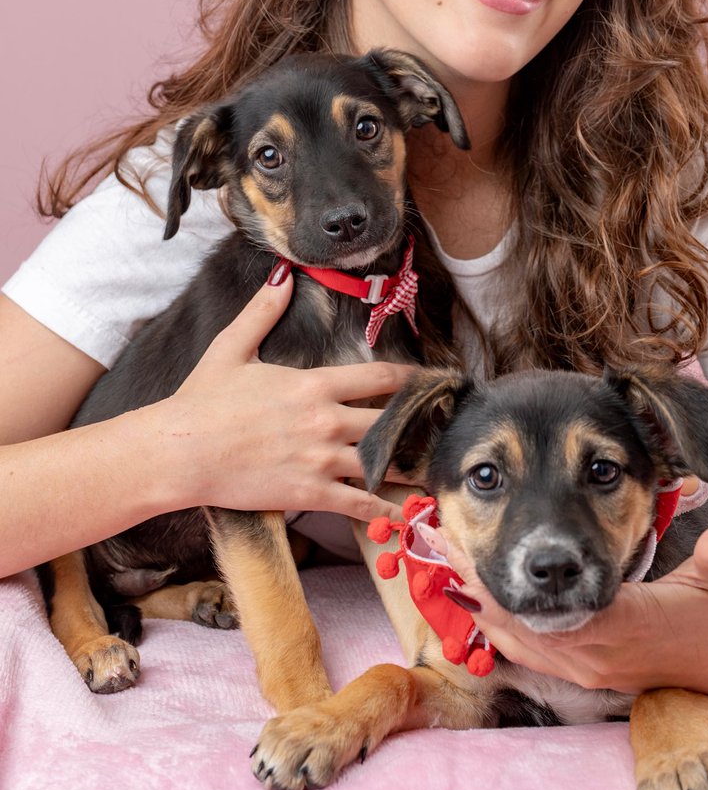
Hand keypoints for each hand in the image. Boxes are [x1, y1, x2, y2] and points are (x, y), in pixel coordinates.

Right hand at [154, 263, 416, 521]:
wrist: (179, 452)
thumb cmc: (201, 400)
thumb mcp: (232, 347)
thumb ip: (262, 311)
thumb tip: (280, 275)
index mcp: (314, 384)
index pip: (379, 378)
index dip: (412, 378)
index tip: (433, 380)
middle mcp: (326, 420)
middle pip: (390, 420)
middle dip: (419, 424)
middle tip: (446, 428)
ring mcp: (320, 459)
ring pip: (381, 462)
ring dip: (411, 467)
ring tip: (438, 471)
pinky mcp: (308, 492)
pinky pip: (358, 503)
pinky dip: (385, 509)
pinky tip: (406, 514)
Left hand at [429, 523, 707, 693]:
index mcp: (625, 626)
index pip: (553, 611)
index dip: (508, 587)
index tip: (473, 553)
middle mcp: (598, 655)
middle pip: (521, 625)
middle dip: (477, 587)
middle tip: (440, 546)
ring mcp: (587, 669)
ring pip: (518, 641)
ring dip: (480, 605)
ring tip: (446, 564)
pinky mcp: (583, 672)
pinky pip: (528, 652)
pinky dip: (498, 626)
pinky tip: (474, 600)